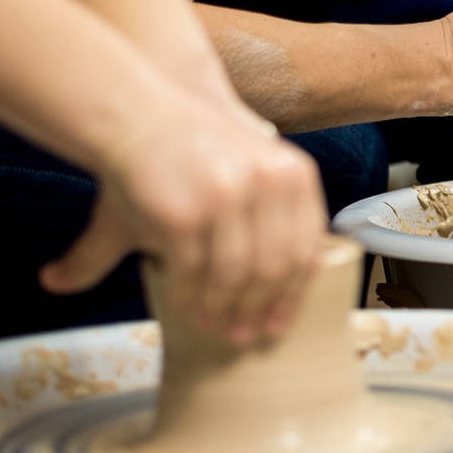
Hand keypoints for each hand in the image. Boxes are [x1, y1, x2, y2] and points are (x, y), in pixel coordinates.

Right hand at [39, 97, 328, 345]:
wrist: (137, 114)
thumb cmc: (193, 152)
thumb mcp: (248, 172)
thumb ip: (277, 219)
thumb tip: (316, 270)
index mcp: (293, 174)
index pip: (307, 249)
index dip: (295, 294)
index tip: (281, 323)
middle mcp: (268, 183)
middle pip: (275, 269)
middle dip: (261, 310)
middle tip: (246, 337)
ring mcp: (227, 198)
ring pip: (237, 276)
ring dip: (225, 310)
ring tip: (217, 328)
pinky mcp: (184, 214)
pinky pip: (195, 273)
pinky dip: (193, 298)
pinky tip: (189, 309)